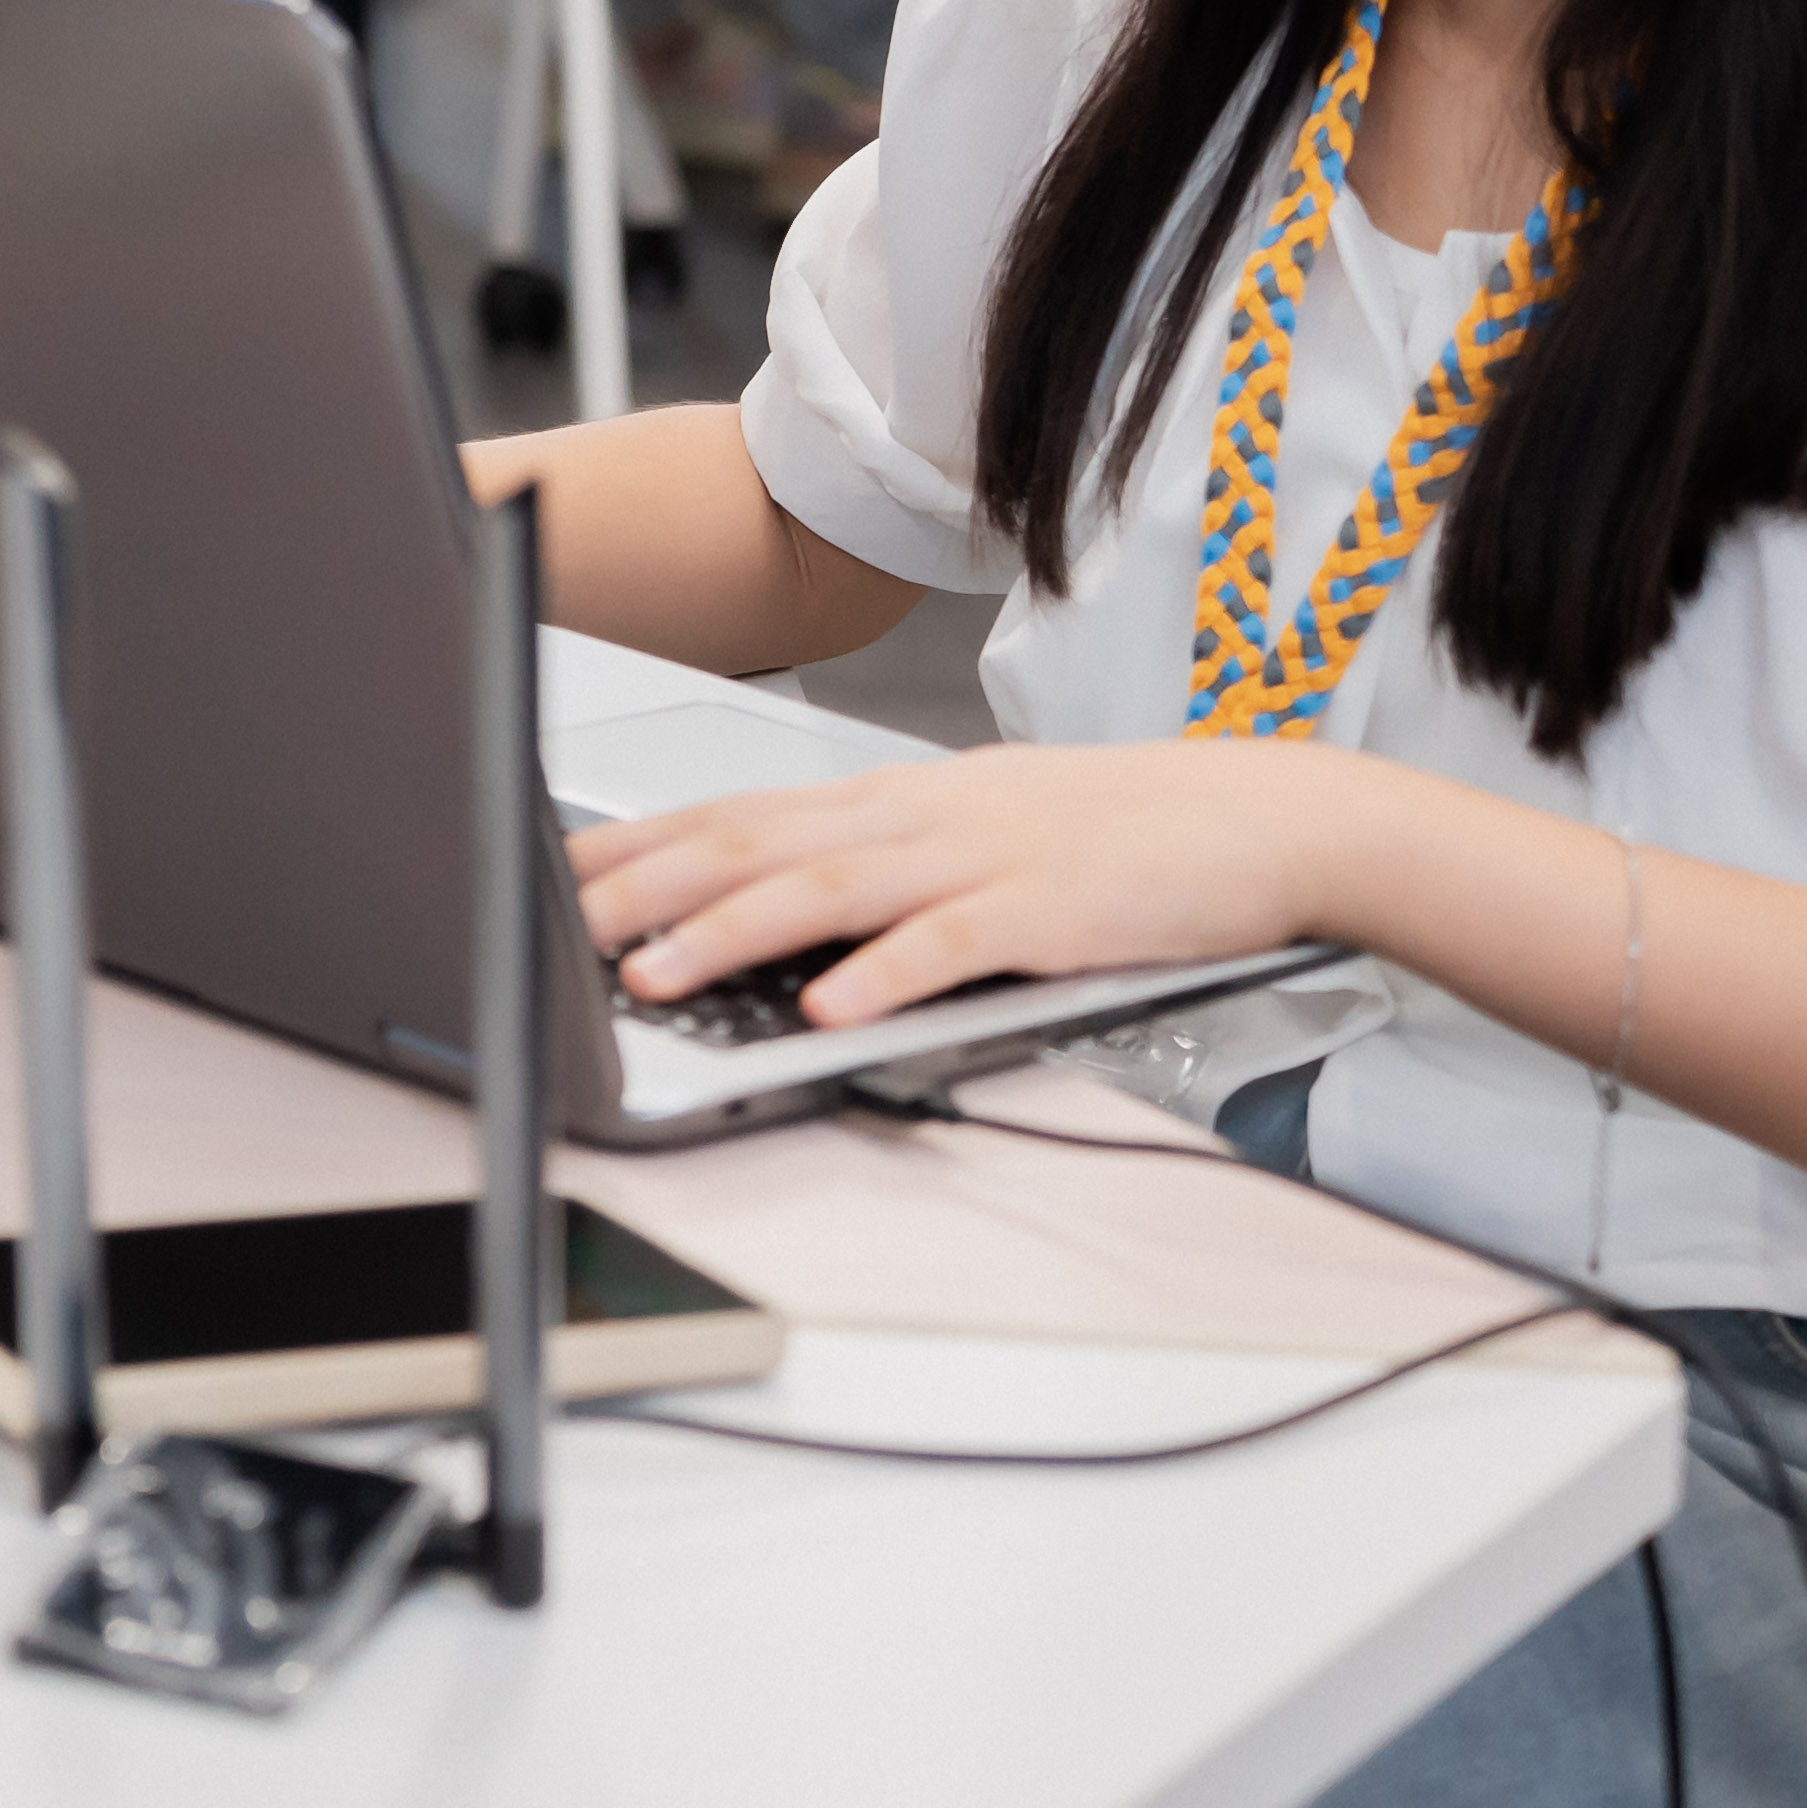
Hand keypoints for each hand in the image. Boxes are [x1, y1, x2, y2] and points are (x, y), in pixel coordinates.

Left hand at [563, 739, 1392, 1032]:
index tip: (552, 866)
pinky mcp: (1046, 910)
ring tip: (654, 971)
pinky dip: (883, 976)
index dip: (637, 839)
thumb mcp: (969, 834)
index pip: (735, 812)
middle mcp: (916, 817)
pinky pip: (950, 946)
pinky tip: (828, 1006)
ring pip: (831, 888)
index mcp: (890, 800)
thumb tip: (772, 913)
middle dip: (646, 885)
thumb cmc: (1109, 831)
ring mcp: (980, 857)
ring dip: (733, 931)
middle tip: (556, 920)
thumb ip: (875, 868)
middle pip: (756, 844)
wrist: (1254, 816)